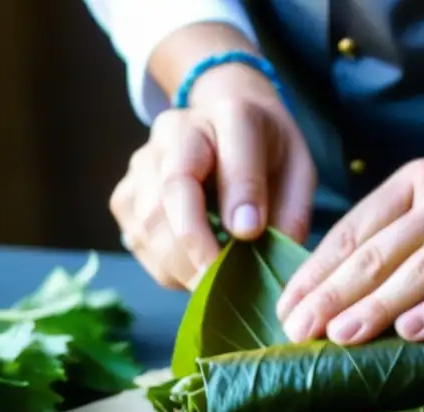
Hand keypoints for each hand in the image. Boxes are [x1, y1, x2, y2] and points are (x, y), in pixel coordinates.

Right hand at [110, 66, 315, 289]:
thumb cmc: (267, 155)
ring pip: (150, 222)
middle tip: (227, 284)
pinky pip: (139, 241)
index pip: (232, 154)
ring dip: (183, 264)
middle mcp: (177, 130)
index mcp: (232, 116)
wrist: (225, 126)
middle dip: (199, 245)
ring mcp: (143, 161)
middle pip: (174, 189)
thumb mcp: (298, 173)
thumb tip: (269, 260)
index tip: (250, 234)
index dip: (240, 195)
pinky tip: (195, 269)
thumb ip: (289, 212)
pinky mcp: (125, 194)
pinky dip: (167, 268)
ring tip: (216, 283)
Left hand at [276, 153, 423, 344]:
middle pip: (378, 252)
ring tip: (341, 337)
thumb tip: (324, 285)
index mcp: (411, 182)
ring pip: (419, 270)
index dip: (316, 272)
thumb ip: (385, 229)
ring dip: (377, 306)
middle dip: (334, 295)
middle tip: (300, 331)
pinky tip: (410, 333)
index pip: (353, 230)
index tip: (288, 307)